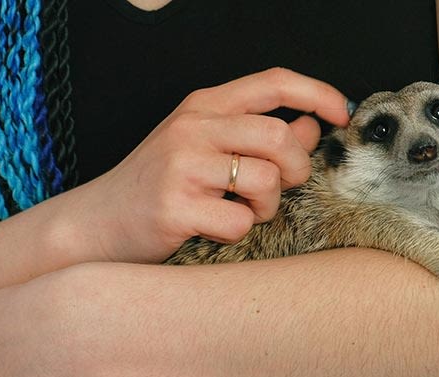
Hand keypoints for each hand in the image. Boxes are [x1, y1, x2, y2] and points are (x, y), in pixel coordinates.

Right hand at [66, 67, 349, 262]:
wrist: (95, 223)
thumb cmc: (158, 185)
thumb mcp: (205, 148)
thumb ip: (257, 135)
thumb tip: (310, 126)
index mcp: (203, 106)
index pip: (272, 82)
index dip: (316, 93)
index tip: (343, 113)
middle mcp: (192, 127)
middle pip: (279, 137)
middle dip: (297, 169)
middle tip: (283, 187)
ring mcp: (181, 165)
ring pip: (266, 181)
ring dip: (266, 206)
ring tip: (242, 210)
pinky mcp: (174, 206)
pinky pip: (239, 221)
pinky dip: (237, 231)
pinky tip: (213, 228)